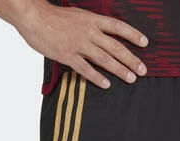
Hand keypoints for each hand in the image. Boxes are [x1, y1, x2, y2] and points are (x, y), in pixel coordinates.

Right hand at [15, 1, 147, 88]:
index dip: (133, 34)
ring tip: (131, 78)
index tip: (145, 43)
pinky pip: (85, 68)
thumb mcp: (76, 15)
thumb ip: (90, 25)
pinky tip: (107, 84)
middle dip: (131, 59)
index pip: (117, 26)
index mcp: (91, 19)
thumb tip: (101, 35)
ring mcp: (78, 44)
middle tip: (143, 70)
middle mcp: (88, 31)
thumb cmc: (53, 17)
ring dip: (120, 70)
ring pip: (104, 59)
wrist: (33, 16)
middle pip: (115, 46)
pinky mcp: (67, 55)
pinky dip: (97, 77)